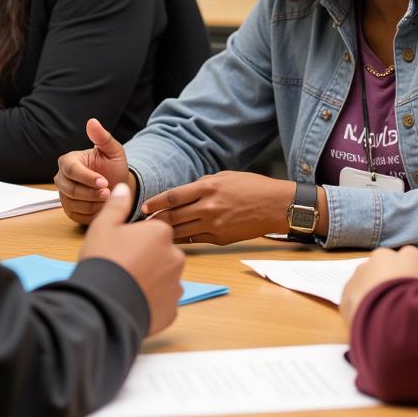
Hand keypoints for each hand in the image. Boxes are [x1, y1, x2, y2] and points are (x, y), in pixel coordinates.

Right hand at [55, 118, 133, 224]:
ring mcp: (63, 195)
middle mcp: (61, 178)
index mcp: (69, 160)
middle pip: (70, 189)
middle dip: (91, 192)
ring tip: (107, 198)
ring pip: (73, 203)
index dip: (88, 177)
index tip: (104, 182)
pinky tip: (102, 206)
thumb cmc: (113, 166)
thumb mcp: (113, 151)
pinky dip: (91, 212)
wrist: (117, 186)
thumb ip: (102, 137)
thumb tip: (92, 121)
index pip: (72, 170)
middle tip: (108, 192)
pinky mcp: (68, 210)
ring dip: (93, 203)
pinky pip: (76, 215)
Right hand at [79, 183, 184, 334]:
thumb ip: (117, 205)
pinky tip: (134, 304)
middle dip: (147, 261)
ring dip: (151, 283)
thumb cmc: (103, 261)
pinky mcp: (172, 310)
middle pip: (162, 255)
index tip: (121, 250)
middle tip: (123, 269)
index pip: (154, 233)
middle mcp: (176, 257)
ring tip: (126, 288)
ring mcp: (176, 285)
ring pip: (164, 280)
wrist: (103, 305)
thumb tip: (123, 188)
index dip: (136, 241)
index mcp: (161, 233)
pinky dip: (152, 304)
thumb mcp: (103, 226)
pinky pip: (163, 303)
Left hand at [142, 171, 293, 245]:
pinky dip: (183, 239)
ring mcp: (215, 225)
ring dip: (165, 232)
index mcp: (208, 188)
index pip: (173, 197)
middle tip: (142, 222)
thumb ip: (203, 184)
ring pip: (182, 231)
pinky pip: (196, 240)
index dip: (155, 202)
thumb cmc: (252, 187)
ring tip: (153, 233)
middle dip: (155, 220)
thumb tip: (184, 192)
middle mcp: (209, 207)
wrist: (275, 206)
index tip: (144, 206)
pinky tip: (174, 239)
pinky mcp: (221, 239)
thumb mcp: (225, 176)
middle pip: (173, 216)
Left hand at [339, 246, 417, 326]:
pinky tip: (371, 318)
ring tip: (385, 312)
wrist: (384, 331)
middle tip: (400, 300)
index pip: (412, 255)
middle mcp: (379, 259)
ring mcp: (360, 273)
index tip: (416, 286)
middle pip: (388, 263)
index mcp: (403, 257)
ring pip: (369, 276)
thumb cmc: (414, 309)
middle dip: (393, 276)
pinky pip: (355, 292)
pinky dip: (361, 301)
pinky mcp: (346, 290)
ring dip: (375, 287)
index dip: (415, 270)